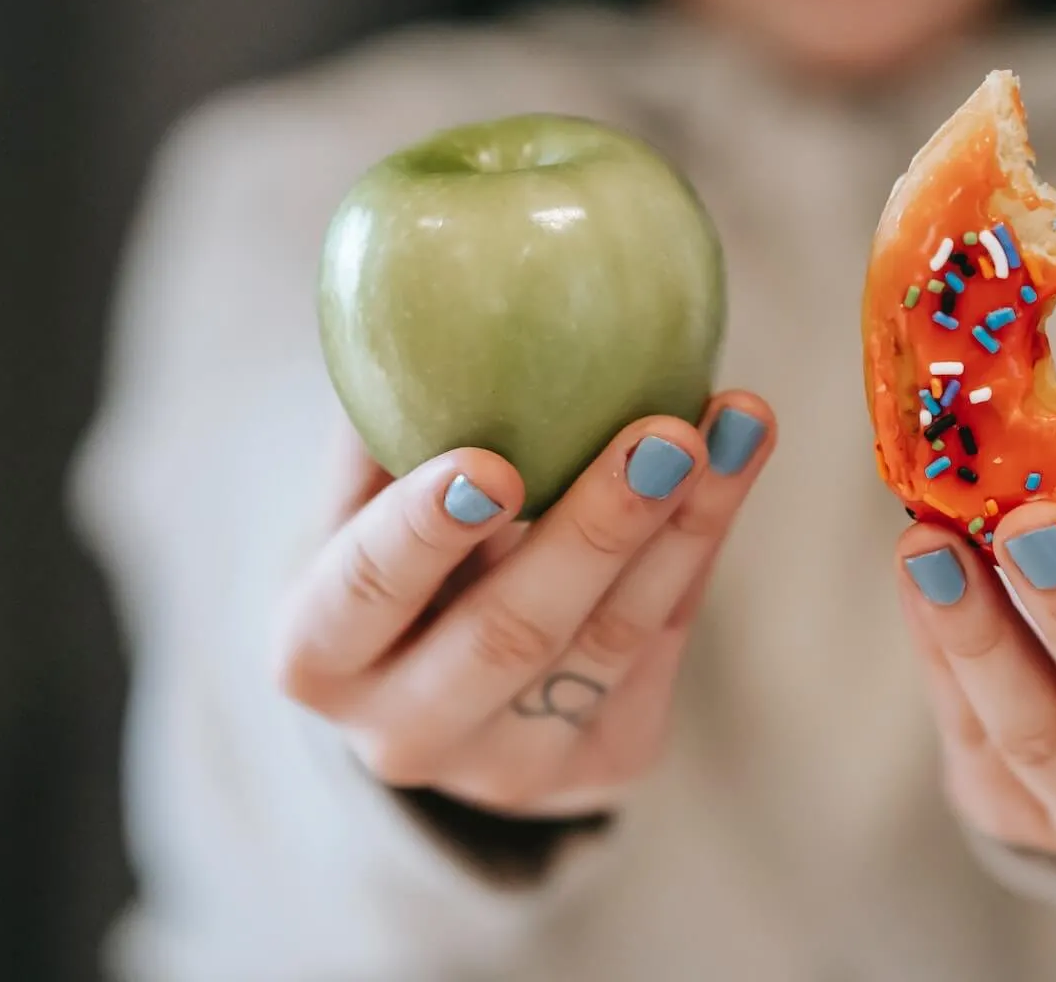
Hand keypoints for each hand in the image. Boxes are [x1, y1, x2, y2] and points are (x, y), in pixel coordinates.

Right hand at [276, 394, 774, 816]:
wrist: (443, 687)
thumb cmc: (393, 551)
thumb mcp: (360, 499)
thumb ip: (385, 422)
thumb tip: (425, 285)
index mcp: (318, 656)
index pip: (364, 594)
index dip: (422, 532)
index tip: (489, 463)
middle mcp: (404, 734)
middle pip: (509, 633)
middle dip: (596, 530)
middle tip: (664, 433)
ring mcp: (508, 769)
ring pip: (610, 642)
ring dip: (685, 524)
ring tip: (735, 424)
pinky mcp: (603, 766)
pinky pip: (663, 646)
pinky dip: (702, 544)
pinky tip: (737, 459)